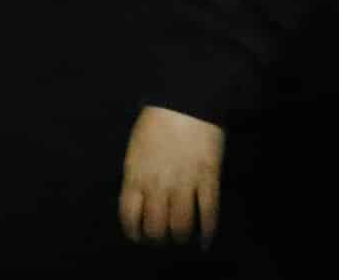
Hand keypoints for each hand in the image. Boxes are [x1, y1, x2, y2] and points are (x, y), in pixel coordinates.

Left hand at [117, 105, 223, 248]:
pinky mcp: (208, 179)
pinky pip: (208, 214)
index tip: (141, 237)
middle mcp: (158, 186)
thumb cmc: (157, 121)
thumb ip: (136, 177)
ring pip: (181, 227)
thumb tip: (139, 202)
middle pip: (156, 229)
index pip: (130, 219)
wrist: (186, 99)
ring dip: (181, 237)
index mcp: (136, 177)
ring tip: (183, 236)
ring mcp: (184, 184)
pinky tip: (205, 241)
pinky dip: (208, 232)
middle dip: (159, 239)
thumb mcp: (135, 150)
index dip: (135, 234)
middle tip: (164, 238)